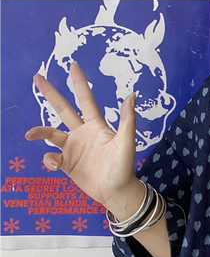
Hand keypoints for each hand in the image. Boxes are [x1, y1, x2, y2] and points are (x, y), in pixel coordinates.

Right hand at [25, 60, 138, 209]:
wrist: (118, 192)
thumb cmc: (124, 167)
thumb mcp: (126, 142)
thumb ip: (127, 119)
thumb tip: (132, 95)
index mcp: (96, 126)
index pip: (86, 100)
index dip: (79, 83)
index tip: (72, 65)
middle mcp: (82, 134)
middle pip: (63, 109)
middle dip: (51, 94)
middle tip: (37, 77)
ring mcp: (73, 149)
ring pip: (51, 134)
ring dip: (40, 132)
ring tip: (30, 134)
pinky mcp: (68, 164)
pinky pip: (52, 157)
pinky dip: (49, 160)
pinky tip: (53, 164)